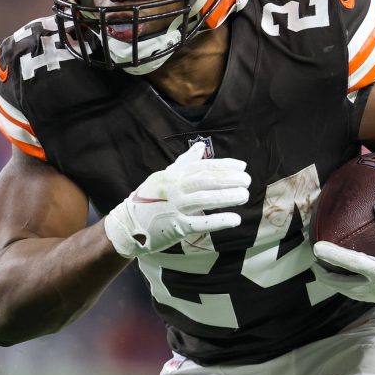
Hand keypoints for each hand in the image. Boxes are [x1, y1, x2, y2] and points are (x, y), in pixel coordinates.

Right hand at [104, 142, 250, 257]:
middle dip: (229, 179)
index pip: (203, 167)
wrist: (127, 224)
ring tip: (244, 195)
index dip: (224, 166)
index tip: (242, 166)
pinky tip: (234, 219)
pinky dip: (218, 221)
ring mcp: (175, 207)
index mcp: (173, 175)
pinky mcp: (176, 227)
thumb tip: (200, 147)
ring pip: (205, 199)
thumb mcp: (164, 177)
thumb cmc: (149, 199)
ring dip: (227, 197)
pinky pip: (201, 223)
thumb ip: (184, 163)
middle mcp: (174, 188)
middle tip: (247, 180)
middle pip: (206, 181)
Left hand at [312, 198, 374, 306]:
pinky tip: (348, 280)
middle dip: (325, 276)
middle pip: (342, 285)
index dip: (332, 254)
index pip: (351, 263)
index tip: (315, 247)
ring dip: (335, 284)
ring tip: (324, 273)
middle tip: (313, 264)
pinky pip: (360, 295)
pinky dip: (348, 288)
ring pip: (350, 293)